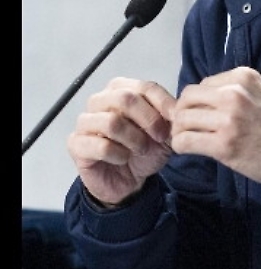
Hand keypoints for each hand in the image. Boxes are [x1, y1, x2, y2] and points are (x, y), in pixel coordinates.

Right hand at [67, 78, 175, 205]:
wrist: (130, 181)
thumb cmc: (143, 151)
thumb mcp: (165, 133)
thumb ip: (170, 117)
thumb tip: (177, 108)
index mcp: (121, 90)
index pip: (144, 87)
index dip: (164, 103)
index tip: (176, 120)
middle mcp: (100, 101)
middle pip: (125, 99)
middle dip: (149, 120)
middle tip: (160, 138)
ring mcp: (85, 122)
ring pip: (111, 122)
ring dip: (134, 139)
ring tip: (141, 150)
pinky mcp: (76, 144)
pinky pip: (101, 146)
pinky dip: (119, 155)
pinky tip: (123, 159)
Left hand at [170, 67, 260, 196]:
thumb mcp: (260, 95)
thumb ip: (233, 92)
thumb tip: (199, 101)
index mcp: (242, 77)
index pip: (201, 84)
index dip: (197, 103)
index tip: (203, 118)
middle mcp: (234, 93)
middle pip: (187, 98)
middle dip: (183, 114)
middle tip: (189, 129)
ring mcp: (229, 119)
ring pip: (182, 119)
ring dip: (180, 131)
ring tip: (190, 141)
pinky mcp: (224, 144)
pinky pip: (184, 141)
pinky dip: (181, 146)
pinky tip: (189, 150)